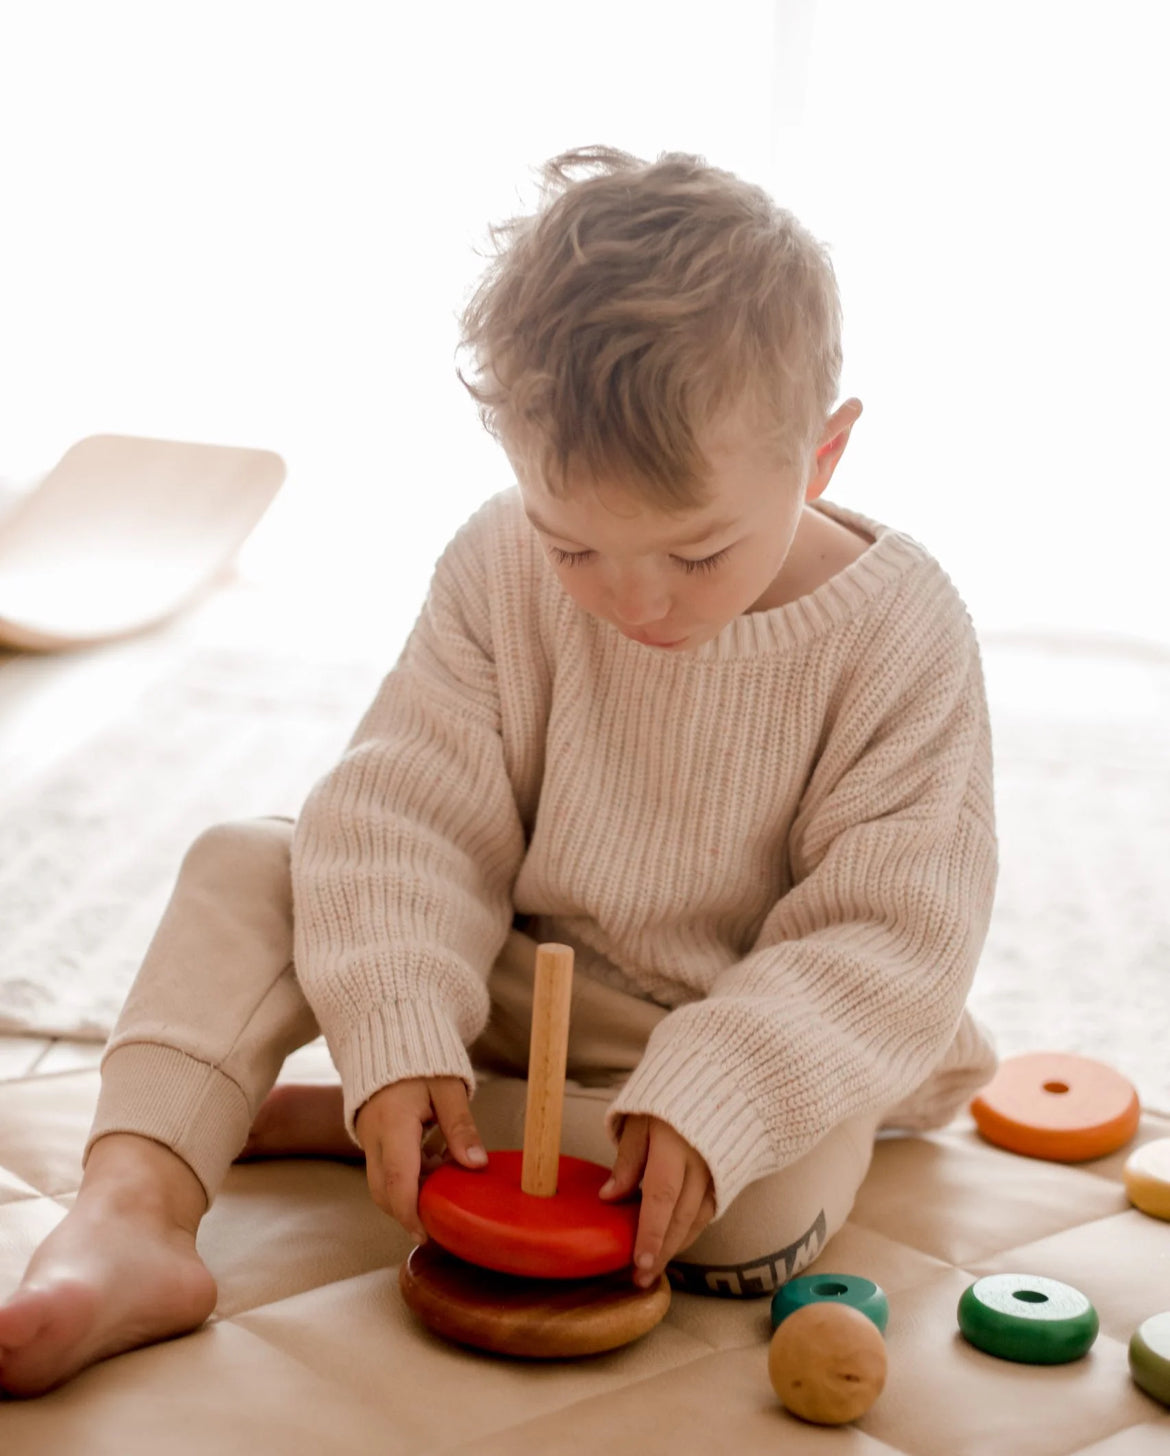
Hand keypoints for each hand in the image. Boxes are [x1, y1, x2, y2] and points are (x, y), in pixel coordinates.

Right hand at [354, 1076, 486, 1239]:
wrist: (388, 1040)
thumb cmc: (421, 1063)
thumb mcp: (448, 1089)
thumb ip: (461, 1126)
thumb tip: (476, 1164)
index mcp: (393, 1124)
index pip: (398, 1179)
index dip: (411, 1212)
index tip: (427, 1233)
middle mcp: (374, 1137)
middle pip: (383, 1191)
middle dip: (408, 1213)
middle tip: (440, 1223)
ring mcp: (368, 1140)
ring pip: (382, 1184)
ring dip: (410, 1195)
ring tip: (445, 1188)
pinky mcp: (372, 1140)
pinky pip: (385, 1170)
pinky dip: (408, 1179)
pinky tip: (435, 1168)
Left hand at [599, 1115, 715, 1286]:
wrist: (720, 1081)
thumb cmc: (669, 1098)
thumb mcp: (640, 1120)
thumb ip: (627, 1160)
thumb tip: (608, 1198)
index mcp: (676, 1143)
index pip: (662, 1196)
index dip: (651, 1233)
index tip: (639, 1263)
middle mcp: (702, 1161)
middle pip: (681, 1216)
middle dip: (662, 1251)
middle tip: (641, 1279)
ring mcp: (719, 1170)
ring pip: (698, 1219)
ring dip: (676, 1246)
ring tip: (654, 1268)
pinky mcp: (728, 1176)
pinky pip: (709, 1211)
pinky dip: (691, 1230)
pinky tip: (675, 1243)